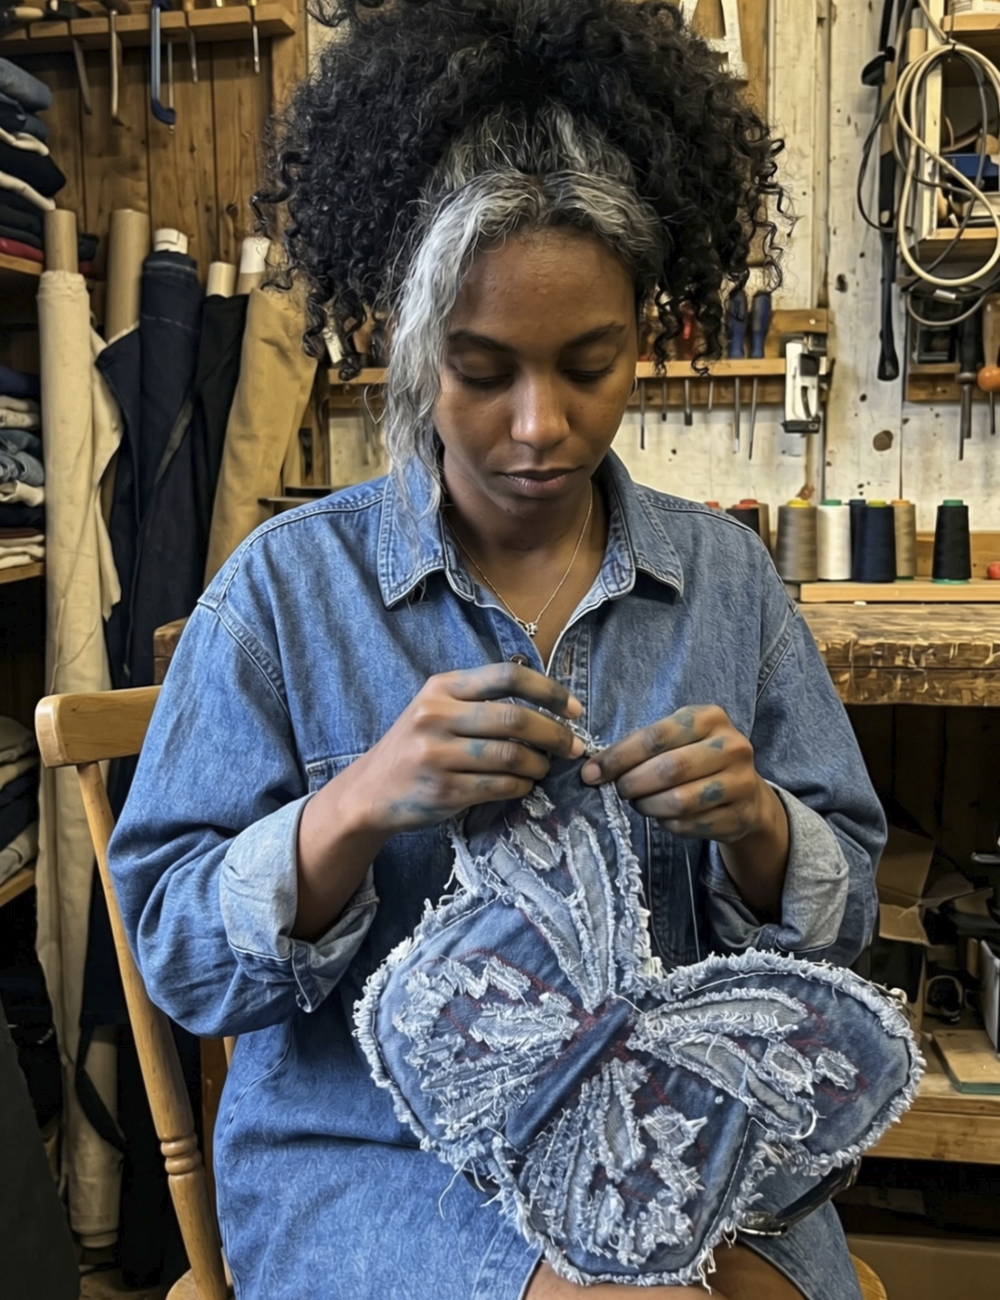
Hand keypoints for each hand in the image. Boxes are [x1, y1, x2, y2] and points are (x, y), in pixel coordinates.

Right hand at [352, 662, 584, 834]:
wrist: (370, 791)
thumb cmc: (415, 745)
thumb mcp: (437, 708)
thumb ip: (480, 700)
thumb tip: (548, 705)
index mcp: (441, 687)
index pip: (507, 676)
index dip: (549, 691)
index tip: (574, 709)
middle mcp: (436, 716)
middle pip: (515, 719)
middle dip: (555, 734)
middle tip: (574, 746)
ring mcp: (437, 755)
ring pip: (512, 756)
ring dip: (540, 764)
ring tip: (544, 767)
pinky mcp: (443, 791)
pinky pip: (500, 786)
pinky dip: (521, 786)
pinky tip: (524, 785)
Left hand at [580, 704, 772, 843]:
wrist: (746, 793)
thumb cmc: (697, 758)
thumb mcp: (676, 739)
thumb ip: (639, 748)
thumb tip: (592, 770)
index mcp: (710, 718)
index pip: (656, 737)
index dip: (619, 757)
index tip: (592, 773)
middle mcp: (732, 746)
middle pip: (669, 769)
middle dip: (633, 783)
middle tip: (620, 790)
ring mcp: (741, 783)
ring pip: (679, 801)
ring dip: (648, 806)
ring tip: (640, 803)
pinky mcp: (740, 816)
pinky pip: (690, 824)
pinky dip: (666, 823)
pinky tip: (663, 816)